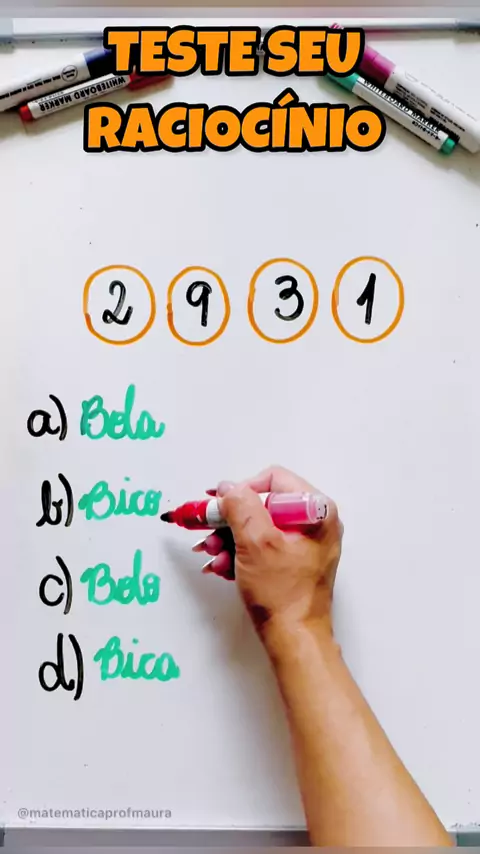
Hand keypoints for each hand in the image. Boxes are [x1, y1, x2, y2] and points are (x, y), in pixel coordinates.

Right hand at [194, 466, 342, 637]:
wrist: (294, 638)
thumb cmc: (283, 596)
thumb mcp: (255, 544)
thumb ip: (240, 507)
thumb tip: (228, 488)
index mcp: (317, 510)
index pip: (273, 480)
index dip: (241, 491)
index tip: (220, 506)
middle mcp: (316, 521)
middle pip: (263, 503)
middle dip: (231, 520)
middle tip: (209, 533)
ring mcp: (307, 541)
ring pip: (260, 525)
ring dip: (231, 538)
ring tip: (213, 554)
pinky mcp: (296, 559)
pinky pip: (264, 544)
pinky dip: (242, 552)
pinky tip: (224, 566)